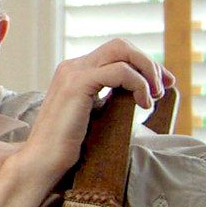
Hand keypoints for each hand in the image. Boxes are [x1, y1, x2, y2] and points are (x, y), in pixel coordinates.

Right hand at [21, 38, 174, 188]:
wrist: (42, 161)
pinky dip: (139, 84)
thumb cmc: (66, 147)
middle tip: (164, 87)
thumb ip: (108, 100)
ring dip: (147, 71)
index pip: (115, 53)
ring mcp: (73, 73)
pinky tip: (143, 104)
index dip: (143, 65)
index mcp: (74, 72)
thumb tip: (137, 95)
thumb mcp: (93, 116)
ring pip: (122, 51)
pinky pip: (120, 71)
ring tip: (154, 97)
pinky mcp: (78, 84)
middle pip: (121, 45)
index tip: (161, 85)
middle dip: (148, 63)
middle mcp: (72, 66)